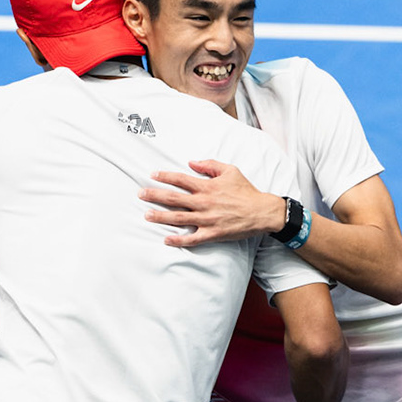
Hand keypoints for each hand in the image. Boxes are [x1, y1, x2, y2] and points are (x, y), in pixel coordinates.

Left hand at [142, 160, 288, 247]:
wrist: (262, 212)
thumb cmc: (246, 191)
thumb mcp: (230, 171)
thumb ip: (210, 165)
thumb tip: (191, 162)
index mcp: (207, 187)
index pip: (181, 179)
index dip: (165, 177)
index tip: (152, 175)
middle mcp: (204, 202)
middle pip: (174, 198)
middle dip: (155, 195)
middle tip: (140, 194)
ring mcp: (207, 219)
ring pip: (179, 218)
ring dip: (161, 217)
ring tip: (146, 215)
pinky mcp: (212, 233)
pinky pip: (192, 238)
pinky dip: (178, 239)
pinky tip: (166, 239)